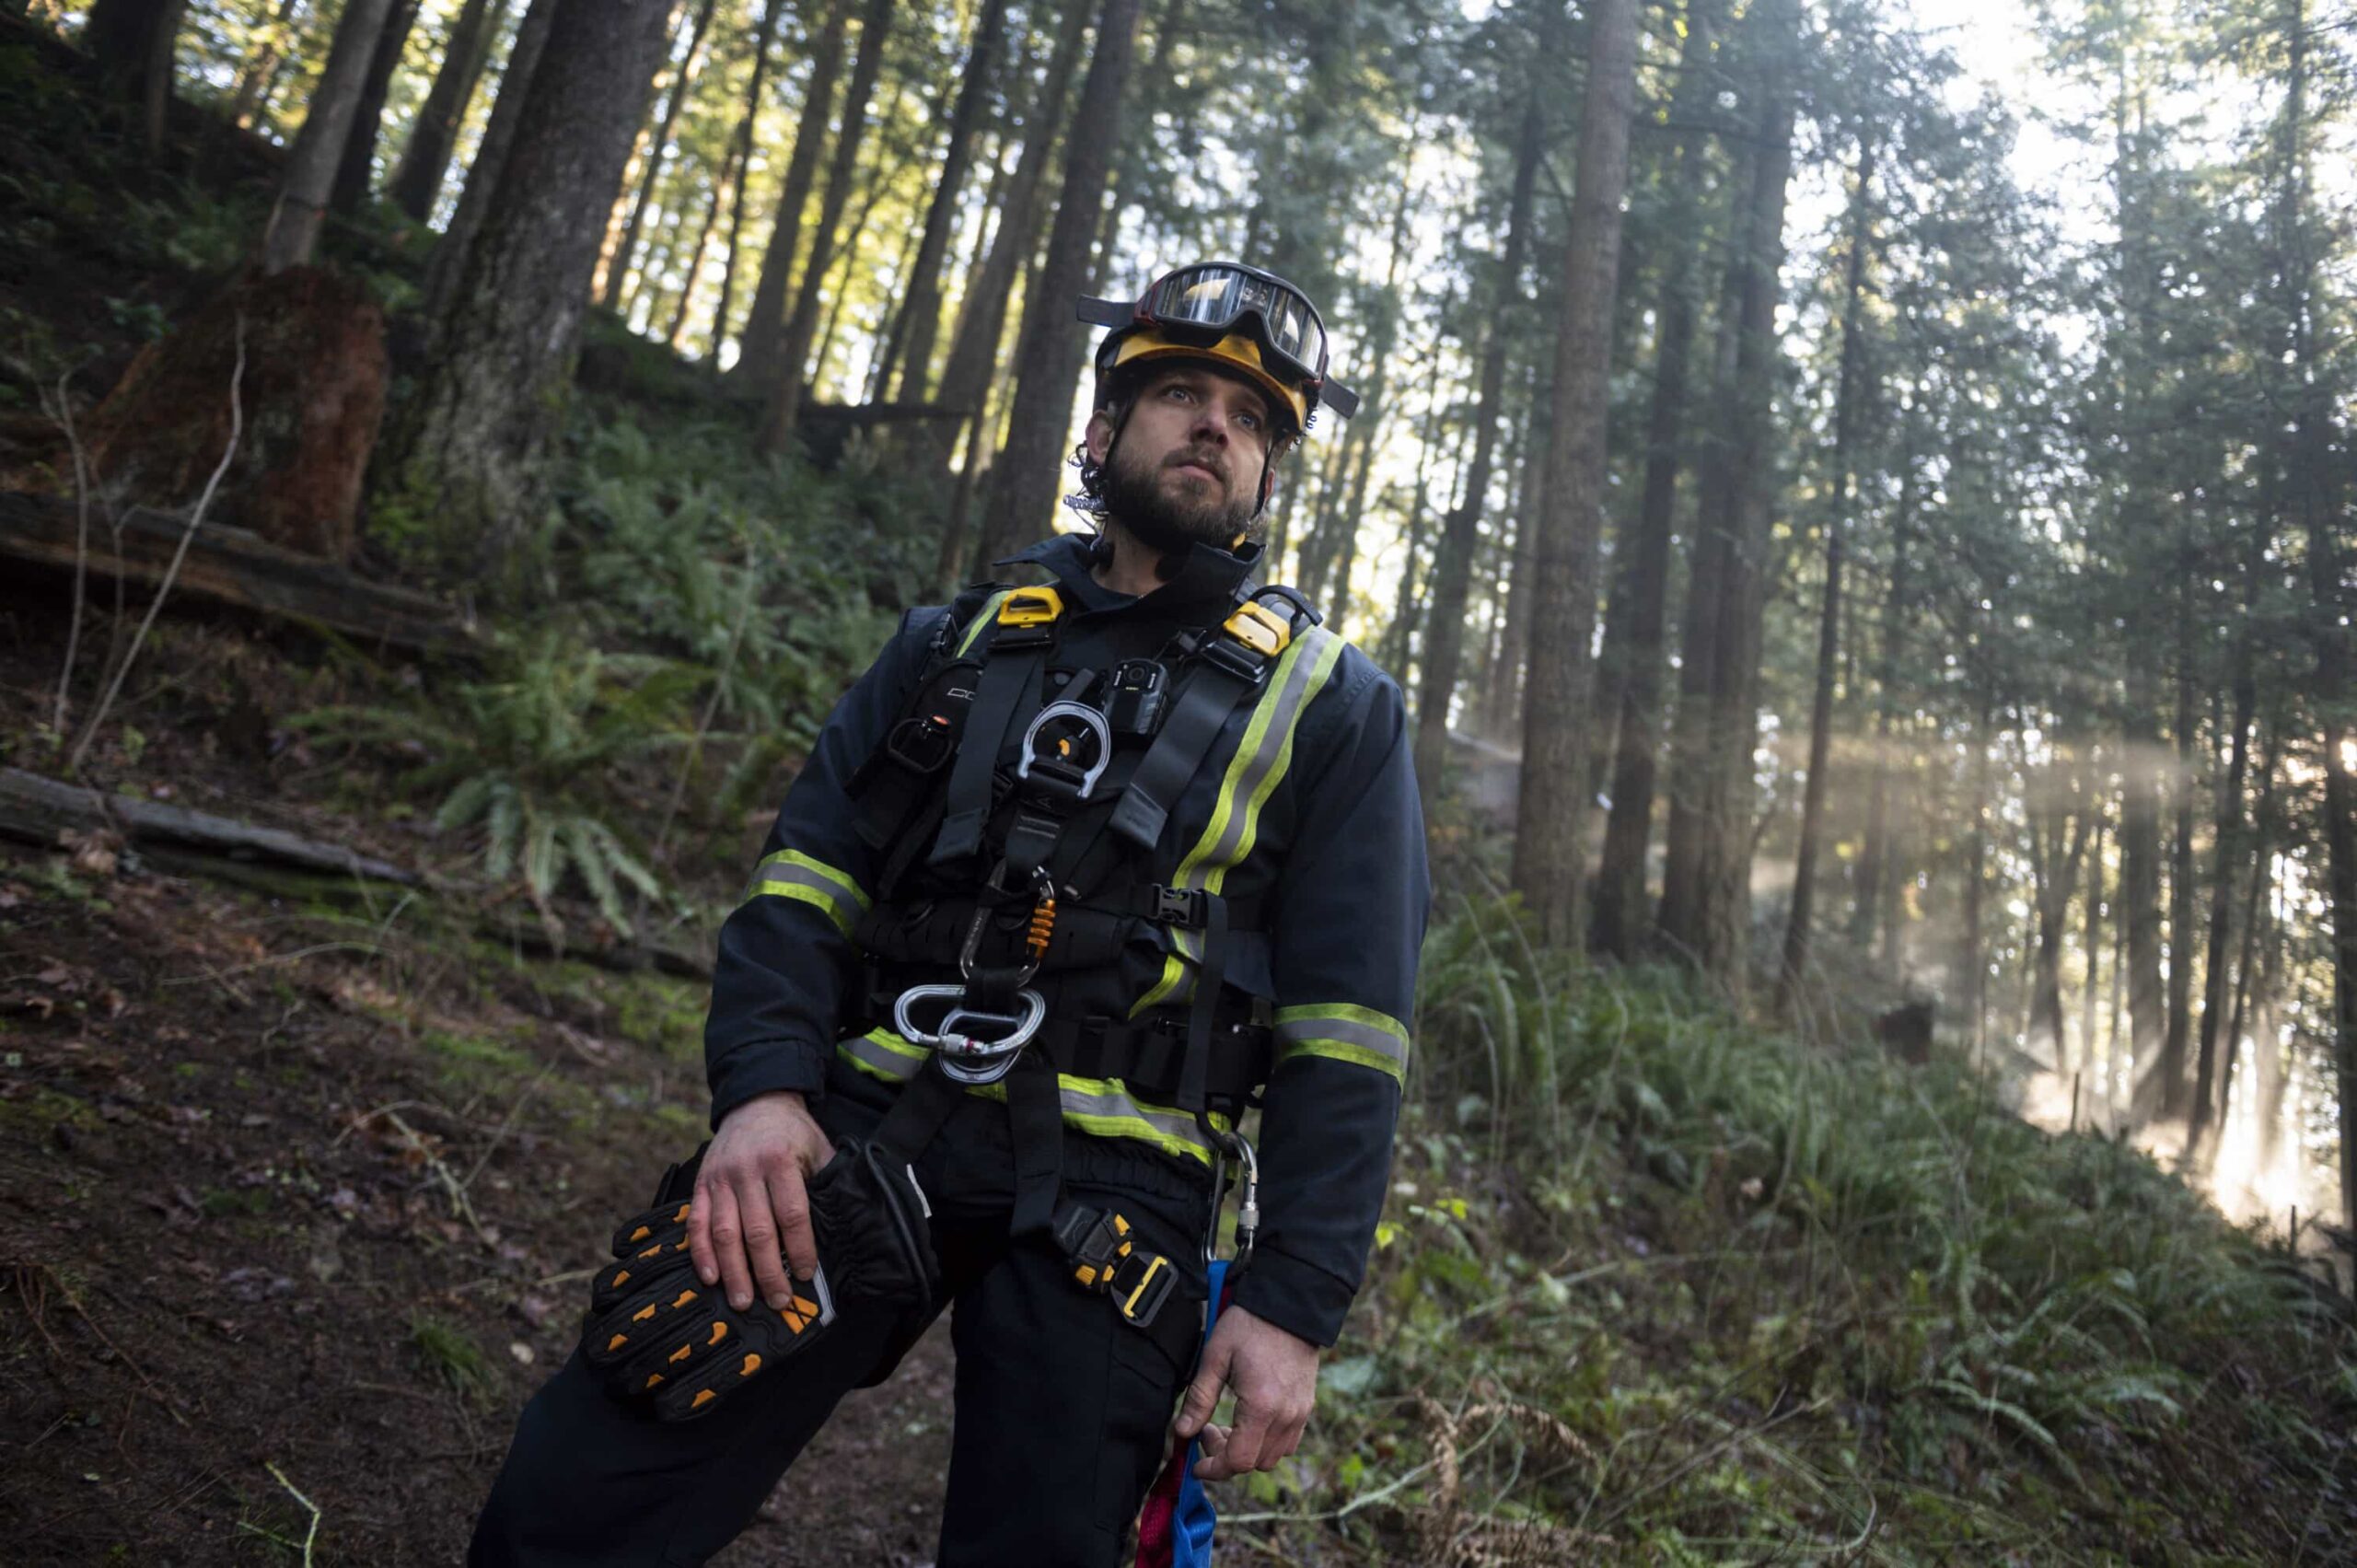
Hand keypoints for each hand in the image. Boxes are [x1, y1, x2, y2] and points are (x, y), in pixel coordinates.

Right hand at [689, 1091, 834, 1315]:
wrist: (756, 1101)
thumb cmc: (793, 1132)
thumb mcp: (819, 1147)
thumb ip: (827, 1182)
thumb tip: (843, 1225)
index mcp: (780, 1160)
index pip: (792, 1214)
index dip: (800, 1248)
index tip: (806, 1274)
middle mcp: (746, 1170)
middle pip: (758, 1231)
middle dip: (768, 1271)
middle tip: (778, 1301)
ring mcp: (720, 1178)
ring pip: (724, 1233)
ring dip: (733, 1272)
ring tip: (744, 1301)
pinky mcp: (701, 1184)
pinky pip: (696, 1223)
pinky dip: (700, 1253)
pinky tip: (711, 1278)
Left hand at [1172, 1304, 1318, 1480]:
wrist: (1289, 1305)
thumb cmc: (1250, 1325)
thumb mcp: (1215, 1357)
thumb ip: (1199, 1398)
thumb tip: (1182, 1432)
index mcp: (1261, 1407)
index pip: (1238, 1461)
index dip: (1214, 1468)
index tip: (1196, 1462)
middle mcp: (1286, 1416)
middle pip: (1255, 1464)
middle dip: (1226, 1458)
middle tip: (1208, 1431)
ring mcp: (1300, 1413)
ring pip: (1273, 1456)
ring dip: (1248, 1451)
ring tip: (1229, 1426)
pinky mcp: (1306, 1406)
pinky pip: (1288, 1442)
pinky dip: (1267, 1442)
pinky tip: (1251, 1421)